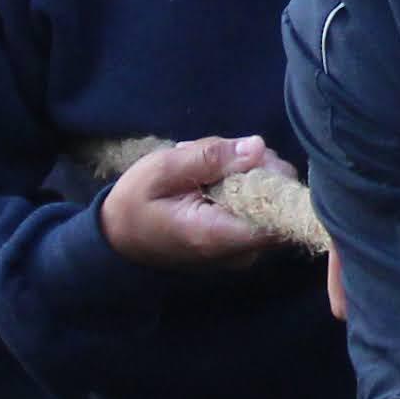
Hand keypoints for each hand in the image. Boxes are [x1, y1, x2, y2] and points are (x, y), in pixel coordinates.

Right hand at [102, 134, 283, 269]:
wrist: (119, 237)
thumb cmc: (135, 203)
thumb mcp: (162, 169)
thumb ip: (210, 158)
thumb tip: (258, 147)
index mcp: (219, 235)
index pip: (280, 214)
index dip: (274, 178)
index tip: (247, 157)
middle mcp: (240, 251)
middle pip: (279, 201)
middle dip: (256, 168)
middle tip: (214, 158)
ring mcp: (244, 251)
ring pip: (270, 200)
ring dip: (245, 175)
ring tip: (205, 170)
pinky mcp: (243, 244)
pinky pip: (259, 207)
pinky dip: (240, 188)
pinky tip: (210, 182)